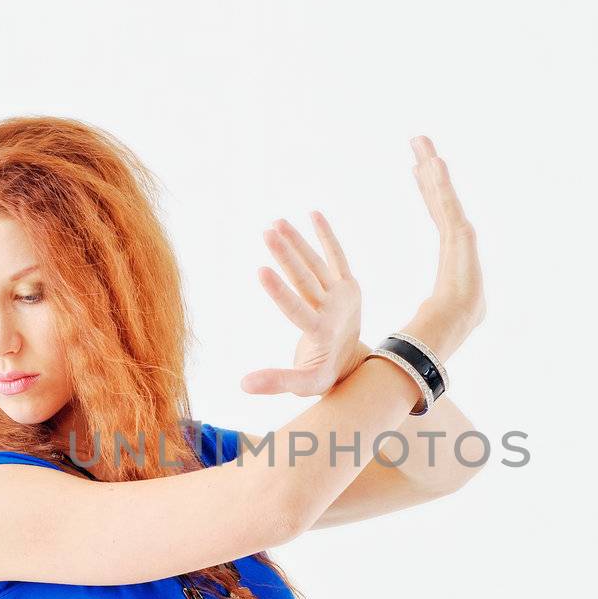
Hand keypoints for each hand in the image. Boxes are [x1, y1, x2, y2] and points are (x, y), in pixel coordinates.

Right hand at [240, 212, 365, 396]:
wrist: (355, 359)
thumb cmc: (322, 372)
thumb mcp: (305, 384)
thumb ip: (277, 382)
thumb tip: (242, 384)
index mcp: (321, 333)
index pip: (298, 310)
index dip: (280, 292)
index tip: (260, 270)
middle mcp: (333, 310)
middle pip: (307, 280)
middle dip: (287, 256)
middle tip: (267, 232)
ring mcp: (342, 295)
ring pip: (317, 265)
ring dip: (298, 243)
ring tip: (276, 223)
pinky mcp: (348, 284)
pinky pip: (337, 257)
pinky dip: (327, 237)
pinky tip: (313, 214)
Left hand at [408, 135, 485, 358]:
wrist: (453, 325)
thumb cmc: (446, 322)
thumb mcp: (438, 304)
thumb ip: (435, 299)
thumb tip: (430, 310)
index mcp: (450, 249)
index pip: (437, 212)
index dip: (429, 190)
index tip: (418, 169)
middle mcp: (457, 237)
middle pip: (439, 195)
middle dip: (430, 167)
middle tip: (418, 142)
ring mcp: (460, 234)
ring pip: (443, 193)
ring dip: (433, 166)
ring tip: (420, 142)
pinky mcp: (459, 235)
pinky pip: (447, 203)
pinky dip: (441, 182)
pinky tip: (433, 162)